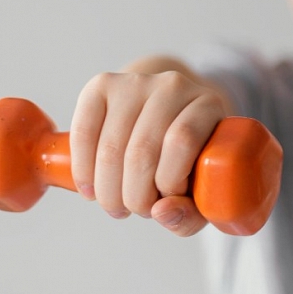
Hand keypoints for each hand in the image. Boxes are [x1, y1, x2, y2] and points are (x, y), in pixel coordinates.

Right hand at [70, 68, 229, 235]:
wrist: (167, 113)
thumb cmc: (189, 158)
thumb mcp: (204, 188)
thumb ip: (191, 212)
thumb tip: (160, 212)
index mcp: (208, 105)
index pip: (182, 140)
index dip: (169, 181)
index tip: (165, 201)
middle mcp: (174, 85)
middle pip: (143, 148)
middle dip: (134, 196)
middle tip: (136, 210)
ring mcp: (137, 81)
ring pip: (111, 146)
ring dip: (108, 190)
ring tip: (116, 204)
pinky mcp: (102, 85)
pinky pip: (83, 132)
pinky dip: (83, 169)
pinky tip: (91, 188)